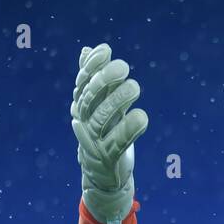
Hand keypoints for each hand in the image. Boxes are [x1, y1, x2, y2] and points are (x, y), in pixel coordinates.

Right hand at [70, 43, 148, 223]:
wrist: (103, 173)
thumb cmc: (104, 133)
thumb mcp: (101, 105)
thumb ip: (97, 79)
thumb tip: (88, 50)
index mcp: (82, 107)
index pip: (82, 83)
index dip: (92, 66)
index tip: (106, 51)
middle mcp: (84, 122)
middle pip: (90, 99)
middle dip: (105, 81)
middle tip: (124, 67)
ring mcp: (93, 141)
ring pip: (101, 119)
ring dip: (117, 101)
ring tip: (135, 86)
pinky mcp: (108, 157)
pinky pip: (117, 142)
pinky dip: (129, 130)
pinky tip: (142, 117)